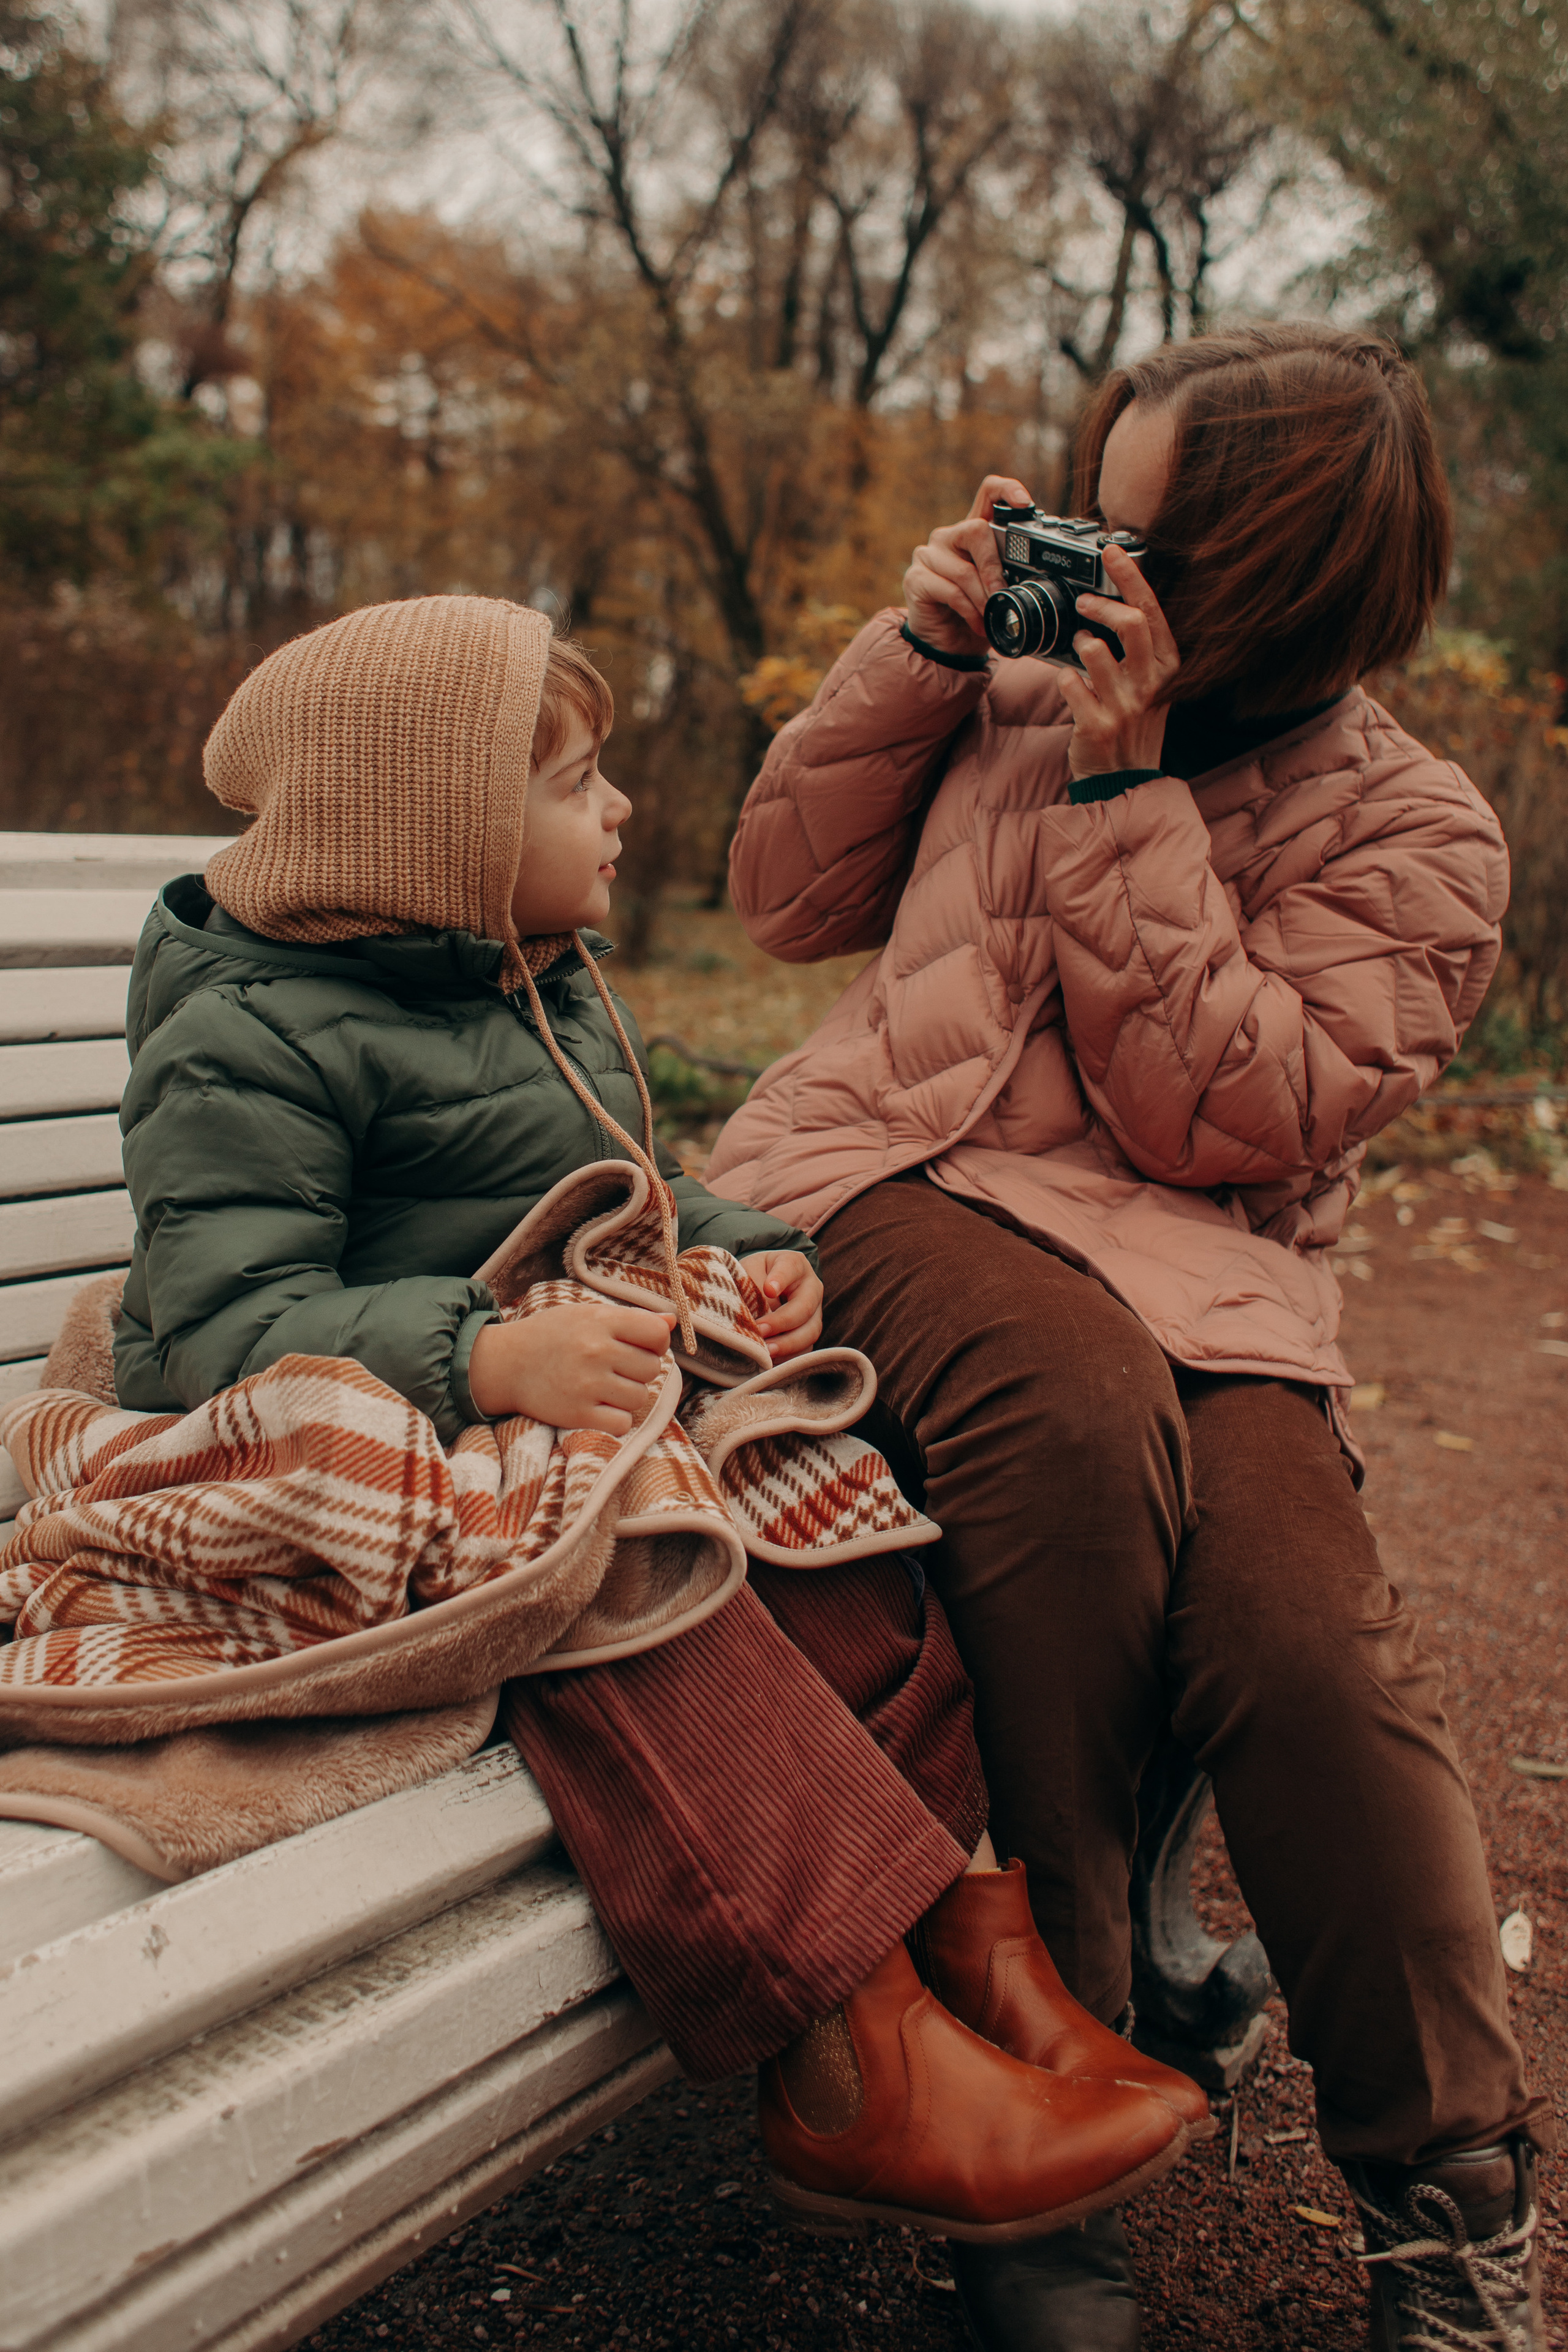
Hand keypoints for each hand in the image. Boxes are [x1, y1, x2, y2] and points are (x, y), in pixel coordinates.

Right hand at [468, 1302, 675, 1433]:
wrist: (506, 1363)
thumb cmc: (551, 1335)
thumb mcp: (586, 1315)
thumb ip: (630, 1319)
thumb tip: (672, 1321)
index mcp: (601, 1321)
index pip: (657, 1335)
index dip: (655, 1343)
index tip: (640, 1347)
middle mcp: (596, 1351)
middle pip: (652, 1369)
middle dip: (639, 1370)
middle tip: (615, 1368)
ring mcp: (587, 1385)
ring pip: (639, 1397)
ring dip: (628, 1395)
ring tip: (604, 1386)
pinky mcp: (577, 1414)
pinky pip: (622, 1423)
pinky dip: (616, 1418)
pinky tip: (599, 1406)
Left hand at [739, 1251, 823, 1361]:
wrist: (758, 1288)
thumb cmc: (752, 1277)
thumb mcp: (747, 1272)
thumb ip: (752, 1288)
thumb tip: (759, 1317)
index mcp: (794, 1264)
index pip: (790, 1268)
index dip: (780, 1279)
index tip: (768, 1289)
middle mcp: (811, 1287)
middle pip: (805, 1306)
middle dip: (782, 1322)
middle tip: (760, 1330)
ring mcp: (814, 1312)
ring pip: (810, 1331)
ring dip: (788, 1344)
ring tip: (766, 1351)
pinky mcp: (809, 1333)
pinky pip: (806, 1348)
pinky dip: (790, 1357)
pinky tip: (771, 1360)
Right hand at [903, 474, 1032, 655]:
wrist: (948, 647)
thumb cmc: (976, 614)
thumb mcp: (1000, 590)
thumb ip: (1011, 572)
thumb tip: (1036, 573)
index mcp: (973, 531)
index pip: (988, 493)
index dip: (1007, 490)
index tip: (1026, 503)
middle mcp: (949, 537)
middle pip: (976, 530)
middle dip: (994, 567)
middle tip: (1002, 593)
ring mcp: (928, 555)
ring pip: (964, 569)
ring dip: (982, 598)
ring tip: (990, 615)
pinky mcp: (916, 578)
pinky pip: (950, 591)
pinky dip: (969, 611)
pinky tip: (977, 622)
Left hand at [1058, 543, 1180, 778]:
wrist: (1125, 779)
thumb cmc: (1134, 724)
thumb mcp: (1150, 683)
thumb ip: (1139, 649)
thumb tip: (1114, 604)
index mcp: (1167, 666)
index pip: (1151, 611)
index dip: (1130, 576)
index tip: (1112, 551)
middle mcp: (1151, 683)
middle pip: (1129, 623)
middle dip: (1099, 605)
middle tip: (1083, 603)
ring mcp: (1125, 705)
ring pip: (1094, 650)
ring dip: (1080, 642)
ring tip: (1080, 648)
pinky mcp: (1097, 724)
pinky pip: (1069, 682)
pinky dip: (1064, 678)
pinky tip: (1071, 685)